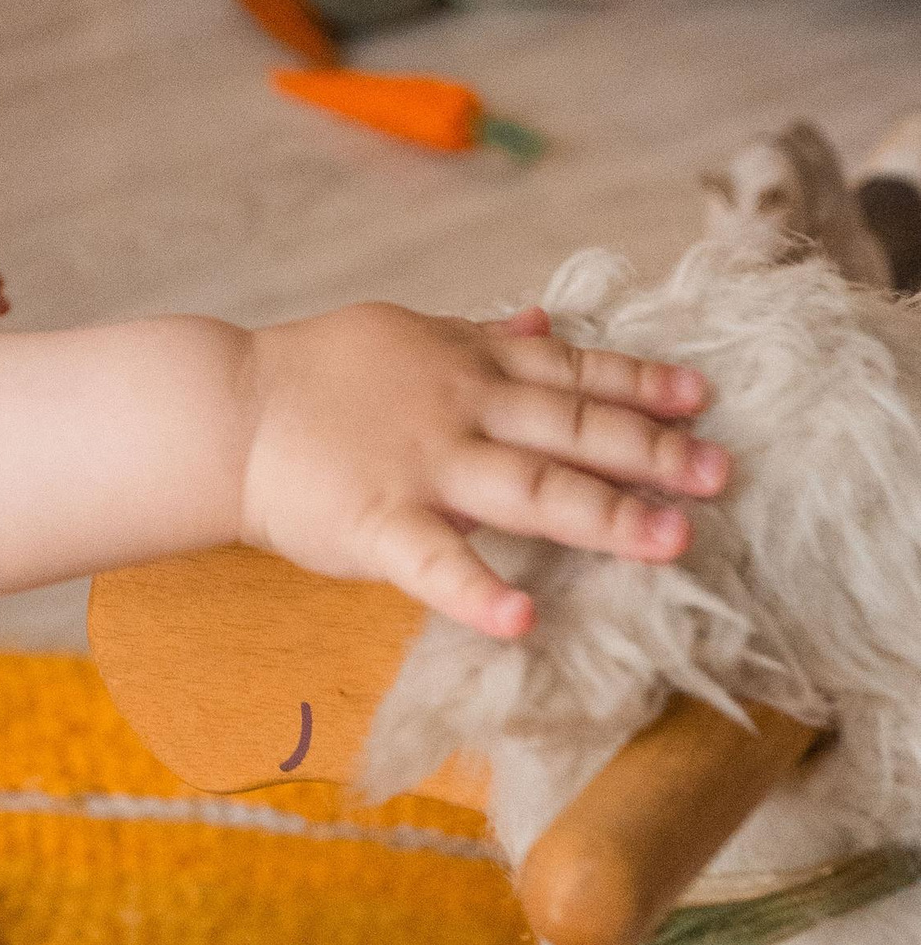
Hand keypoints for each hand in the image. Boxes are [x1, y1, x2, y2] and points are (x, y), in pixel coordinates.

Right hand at [238, 302, 726, 640]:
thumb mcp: (403, 333)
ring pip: (530, 489)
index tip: (703, 399)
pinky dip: (477, 590)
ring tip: (671, 540)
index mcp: (467, 366)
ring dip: (605, 514)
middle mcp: (460, 412)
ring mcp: (424, 469)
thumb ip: (478, 335)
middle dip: (651, 451)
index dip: (639, 385)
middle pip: (572, 430)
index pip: (571, 373)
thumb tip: (543, 322)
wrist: (223, 410)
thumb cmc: (312, 376)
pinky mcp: (378, 525)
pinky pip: (435, 562)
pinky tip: (523, 621)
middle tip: (721, 472)